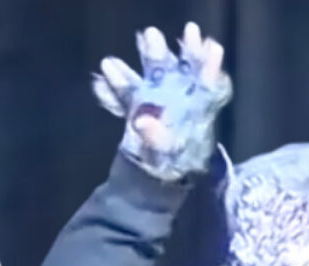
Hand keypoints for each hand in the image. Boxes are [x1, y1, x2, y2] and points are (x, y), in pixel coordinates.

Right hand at [91, 22, 231, 181]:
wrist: (147, 190)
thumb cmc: (166, 173)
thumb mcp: (164, 158)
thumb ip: (155, 139)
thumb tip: (141, 121)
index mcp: (196, 115)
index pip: (205, 86)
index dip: (207, 66)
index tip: (209, 45)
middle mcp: (179, 106)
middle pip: (176, 74)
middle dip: (163, 55)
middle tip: (151, 34)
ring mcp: (157, 109)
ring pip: (149, 81)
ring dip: (135, 66)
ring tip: (115, 57)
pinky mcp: (138, 116)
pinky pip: (126, 99)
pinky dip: (113, 92)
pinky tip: (98, 83)